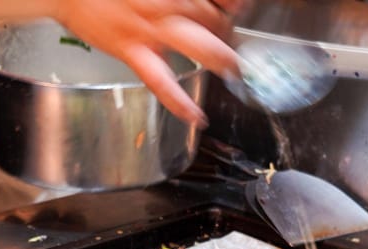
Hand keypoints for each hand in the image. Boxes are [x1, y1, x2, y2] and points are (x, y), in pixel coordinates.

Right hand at [51, 0, 247, 126]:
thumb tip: (196, 4)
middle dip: (226, 29)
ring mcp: (151, 29)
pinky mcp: (133, 51)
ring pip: (201, 45)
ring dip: (224, 59)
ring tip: (234, 71)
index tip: (234, 8)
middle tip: (227, 37)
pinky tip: (197, 117)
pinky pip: (162, 82)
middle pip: (215, 19)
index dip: (231, 4)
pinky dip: (181, 103)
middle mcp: (167, 4)